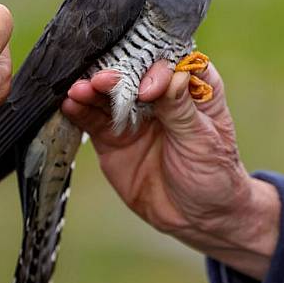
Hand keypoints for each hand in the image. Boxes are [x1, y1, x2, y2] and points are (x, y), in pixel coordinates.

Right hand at [62, 62, 279, 278]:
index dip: (154, 69)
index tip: (147, 89)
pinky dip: (79, 112)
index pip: (169, 63)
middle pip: (131, 73)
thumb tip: (167, 76)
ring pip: (107, 95)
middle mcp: (158, 95)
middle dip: (115, 75)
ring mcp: (132, 116)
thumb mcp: (203, 141)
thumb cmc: (214, 175)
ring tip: (78, 90)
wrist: (198, 219)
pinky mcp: (112, 138)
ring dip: (91, 90)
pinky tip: (69, 104)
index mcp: (190, 87)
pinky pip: (92, 120)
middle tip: (100, 81)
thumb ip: (180, 109)